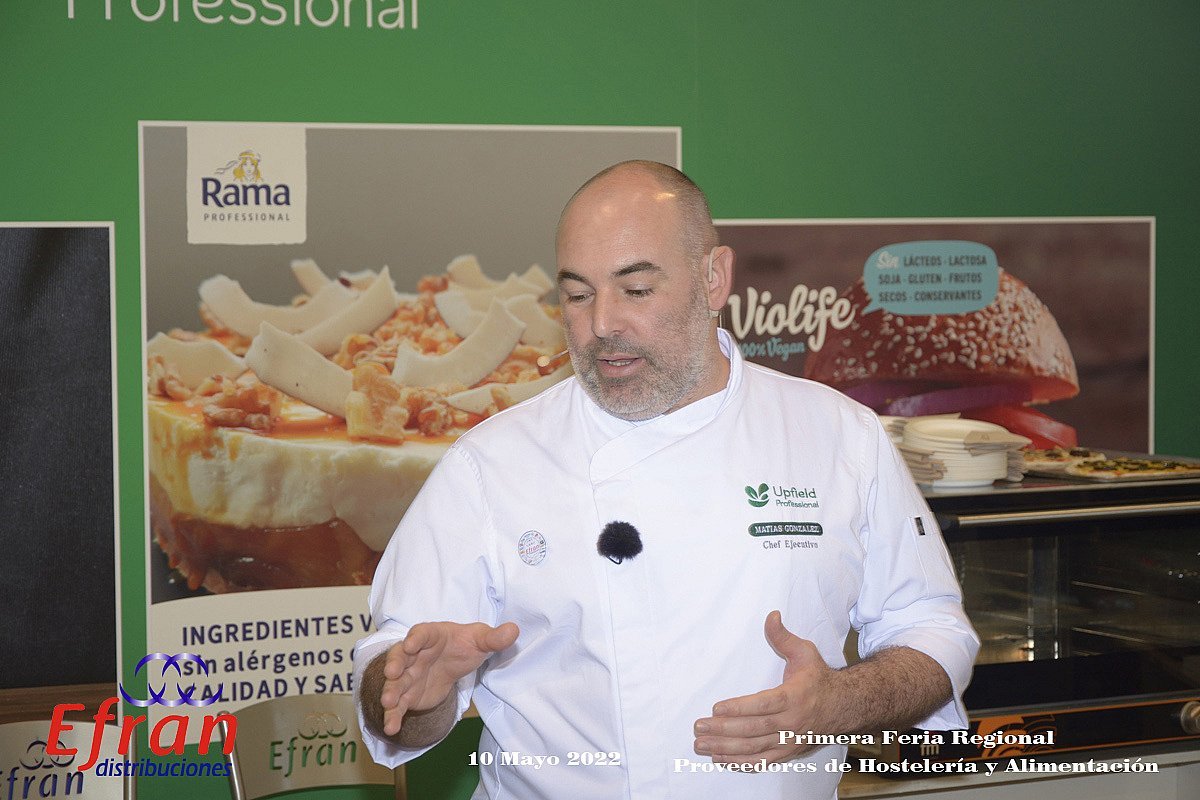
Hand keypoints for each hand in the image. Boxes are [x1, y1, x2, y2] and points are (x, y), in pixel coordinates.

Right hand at [379, 621, 518, 735]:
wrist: (453, 661)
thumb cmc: (463, 645)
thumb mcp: (480, 640)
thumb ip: (494, 638)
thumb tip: (513, 630)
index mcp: (431, 636)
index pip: (421, 633)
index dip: (415, 638)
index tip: (411, 645)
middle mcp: (414, 654)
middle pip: (400, 657)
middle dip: (394, 665)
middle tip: (391, 674)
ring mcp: (409, 675)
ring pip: (396, 683)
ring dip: (390, 691)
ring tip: (388, 702)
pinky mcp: (409, 695)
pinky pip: (398, 705)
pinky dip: (393, 715)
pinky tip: (391, 728)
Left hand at [693, 611, 835, 762]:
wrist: (845, 706)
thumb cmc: (819, 677)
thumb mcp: (805, 652)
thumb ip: (783, 637)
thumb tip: (770, 615)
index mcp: (794, 696)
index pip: (763, 705)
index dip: (739, 708)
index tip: (716, 708)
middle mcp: (792, 722)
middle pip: (754, 729)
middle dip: (724, 730)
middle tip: (699, 727)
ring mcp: (790, 740)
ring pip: (755, 748)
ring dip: (726, 748)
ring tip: (702, 745)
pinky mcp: (789, 752)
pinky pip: (763, 761)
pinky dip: (742, 763)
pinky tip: (721, 759)